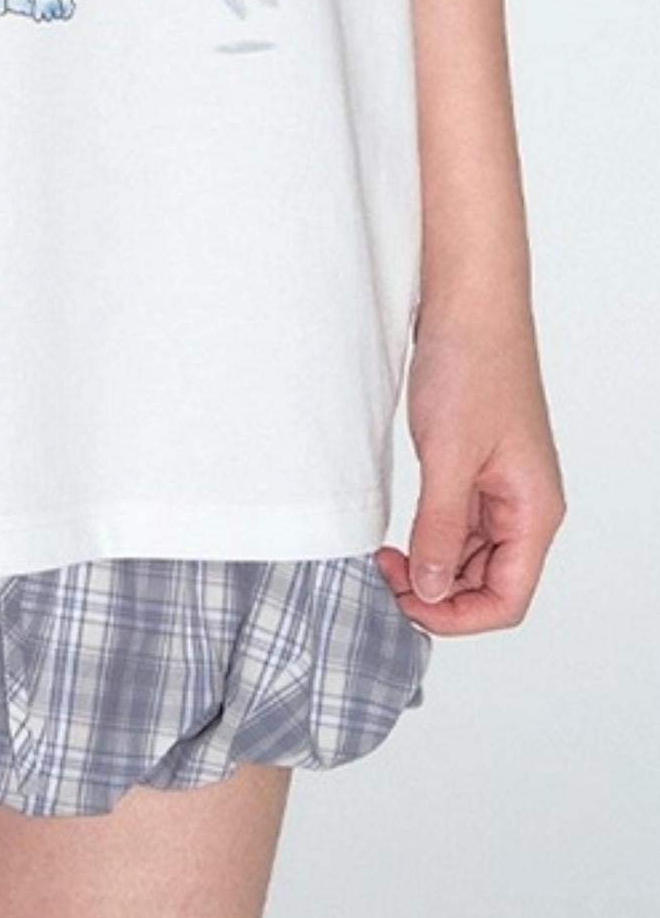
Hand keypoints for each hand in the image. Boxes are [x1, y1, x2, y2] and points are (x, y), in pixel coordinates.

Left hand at [376, 305, 566, 635]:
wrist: (468, 301)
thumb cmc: (472, 364)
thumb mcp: (449, 457)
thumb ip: (442, 529)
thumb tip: (434, 591)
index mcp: (534, 511)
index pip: (506, 599)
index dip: (456, 616)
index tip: (405, 601)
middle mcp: (525, 505)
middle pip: (488, 583)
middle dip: (438, 591)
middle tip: (383, 576)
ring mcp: (501, 485)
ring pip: (470, 554)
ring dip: (431, 564)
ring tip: (384, 555)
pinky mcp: (477, 464)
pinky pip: (458, 520)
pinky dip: (429, 533)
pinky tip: (397, 529)